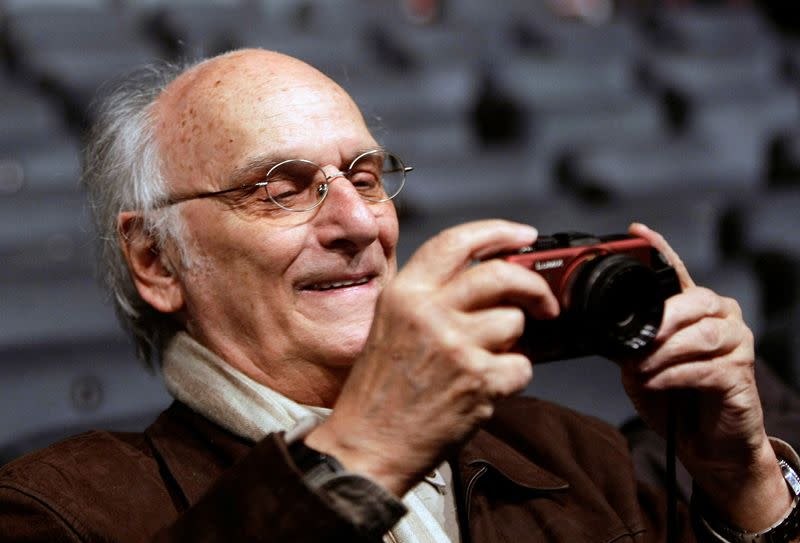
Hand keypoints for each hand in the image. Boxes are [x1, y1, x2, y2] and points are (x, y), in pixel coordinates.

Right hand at [306, 220, 558, 495]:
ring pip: (514, 322)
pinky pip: (522, 366)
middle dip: (532, 286)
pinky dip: (511, 378)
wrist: (367, 443)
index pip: (457, 241)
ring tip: (485, 360)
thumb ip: (433, 296)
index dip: (498, 232)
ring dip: (510, 343)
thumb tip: (491, 278)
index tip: (525, 236)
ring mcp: (454, 345)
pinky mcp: (477, 381)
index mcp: (404, 293)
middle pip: (500, 274)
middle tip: (543, 302)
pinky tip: (485, 388)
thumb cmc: (379, 389)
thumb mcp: (391, 324)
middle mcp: (428, 311)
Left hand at [621, 223, 789, 530]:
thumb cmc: (673, 398)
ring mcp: (735, 344)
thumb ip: (630, 344)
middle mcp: (720, 317)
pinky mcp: (741, 375)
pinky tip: (654, 381)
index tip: (637, 231)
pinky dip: (674, 374)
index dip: (660, 250)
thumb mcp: (641, 366)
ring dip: (663, 352)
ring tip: (640, 368)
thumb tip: (607, 333)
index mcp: (694, 308)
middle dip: (662, 318)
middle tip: (636, 337)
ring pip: (700, 335)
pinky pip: (705, 368)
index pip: (677, 273)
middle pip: (695, 301)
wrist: (706, 444)